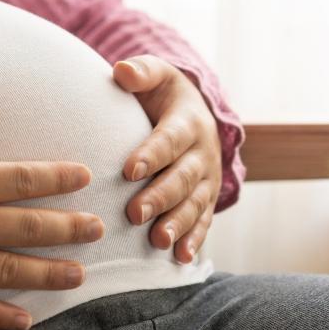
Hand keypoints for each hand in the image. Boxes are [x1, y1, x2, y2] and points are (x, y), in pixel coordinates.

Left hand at [113, 55, 221, 263]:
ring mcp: (207, 179)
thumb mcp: (157, 76)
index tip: (129, 170)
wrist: (195, 114)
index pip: (170, 139)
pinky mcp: (206, 200)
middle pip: (182, 177)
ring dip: (177, 223)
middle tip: (134, 213)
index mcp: (188, 122)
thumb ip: (141, 72)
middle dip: (160, 196)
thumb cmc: (163, 95)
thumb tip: (121, 71)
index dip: (152, 154)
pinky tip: (181, 258)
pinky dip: (194, 240)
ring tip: (159, 240)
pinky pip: (203, 221)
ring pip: (194, 204)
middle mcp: (202, 153)